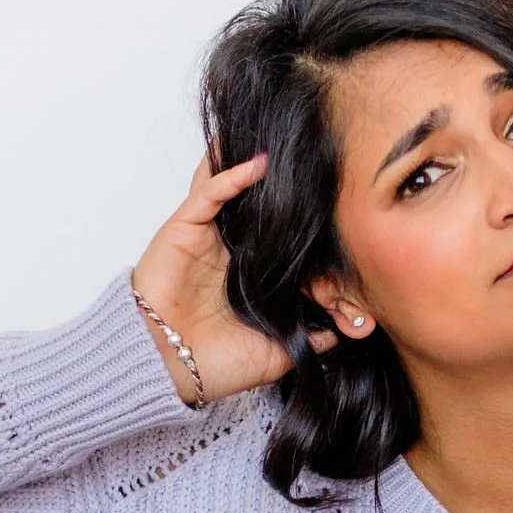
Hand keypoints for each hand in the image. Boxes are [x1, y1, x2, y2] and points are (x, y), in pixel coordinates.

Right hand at [130, 153, 335, 404]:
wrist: (168, 370)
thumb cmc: (212, 365)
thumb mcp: (277, 353)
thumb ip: (311, 338)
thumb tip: (345, 331)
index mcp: (248, 275)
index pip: (281, 238)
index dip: (305, 227)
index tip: (338, 212)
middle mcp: (228, 249)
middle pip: (256, 204)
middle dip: (281, 185)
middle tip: (314, 160)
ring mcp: (206, 236)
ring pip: (229, 187)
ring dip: (251, 164)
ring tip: (283, 142)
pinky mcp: (183, 229)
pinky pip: (209, 194)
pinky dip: (231, 175)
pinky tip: (258, 163)